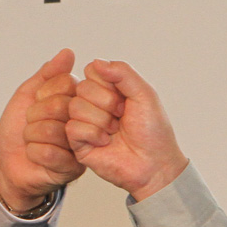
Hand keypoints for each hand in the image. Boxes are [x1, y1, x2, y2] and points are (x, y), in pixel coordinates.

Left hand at [0, 48, 82, 212]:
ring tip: (34, 140)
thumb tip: (68, 53)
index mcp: (74, 101)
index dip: (42, 94)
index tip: (36, 104)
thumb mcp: (27, 95)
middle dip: (35, 116)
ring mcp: (80, 145)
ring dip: (32, 136)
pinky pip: (49, 153)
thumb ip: (47, 74)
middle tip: (33, 125)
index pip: (65, 83)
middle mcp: (81, 121)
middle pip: (59, 106)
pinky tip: (36, 156)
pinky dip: (34, 153)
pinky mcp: (73, 167)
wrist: (11, 164)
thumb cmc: (19, 129)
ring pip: (52, 130)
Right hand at [65, 59, 188, 201]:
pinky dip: (93, 134)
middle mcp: (93, 104)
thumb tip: (96, 61)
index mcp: (108, 89)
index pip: (92, 70)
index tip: (126, 99)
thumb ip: (123, 73)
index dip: (108, 84)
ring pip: (75, 107)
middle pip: (82, 88)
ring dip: (101, 120)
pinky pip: (72, 128)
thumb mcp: (144, 94)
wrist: (153, 164)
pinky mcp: (77, 143)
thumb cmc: (153, 132)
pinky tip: (105, 142)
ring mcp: (84, 123)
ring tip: (114, 131)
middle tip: (121, 117)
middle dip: (106, 103)